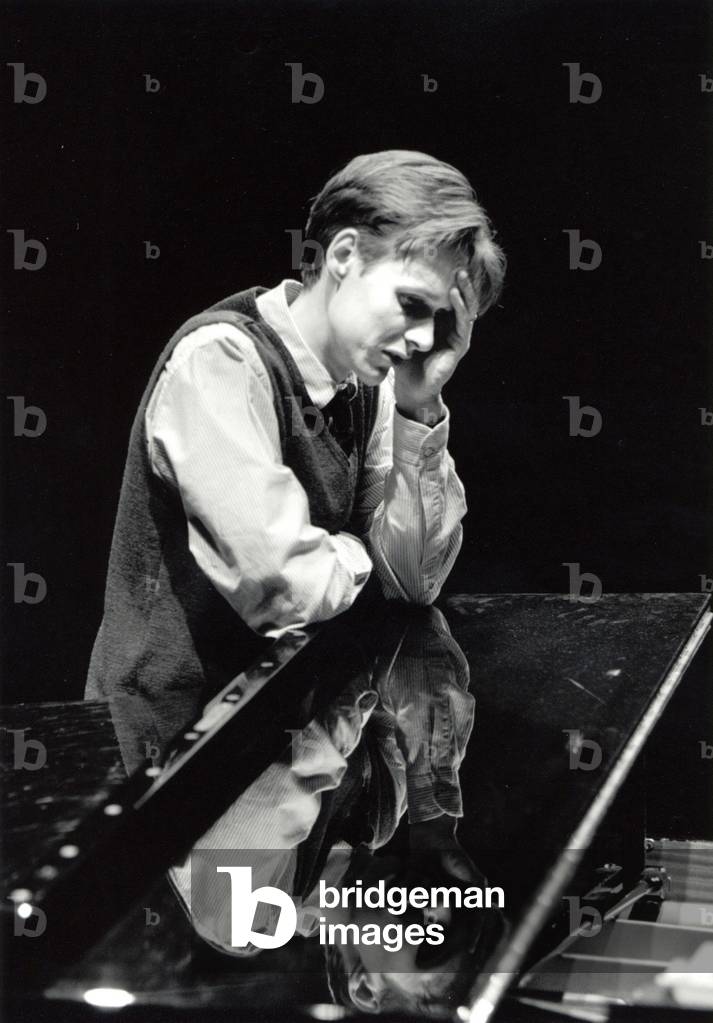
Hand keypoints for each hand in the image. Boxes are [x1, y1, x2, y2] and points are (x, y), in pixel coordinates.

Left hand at [394, 268, 478, 422]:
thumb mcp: (401, 331)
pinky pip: (462, 324)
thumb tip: (384, 289)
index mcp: (441, 323)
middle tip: (458, 263)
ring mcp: (458, 337)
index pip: (447, 298)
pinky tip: (453, 294)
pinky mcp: (459, 346)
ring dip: (463, 291)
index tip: (443, 263)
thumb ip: (400, 314)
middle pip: (461, 300)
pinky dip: (459, 308)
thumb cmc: (405, 360)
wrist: (411, 388)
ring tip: (460, 274)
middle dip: (460, 282)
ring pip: (466, 309)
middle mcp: (452, 328)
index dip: (447, 282)